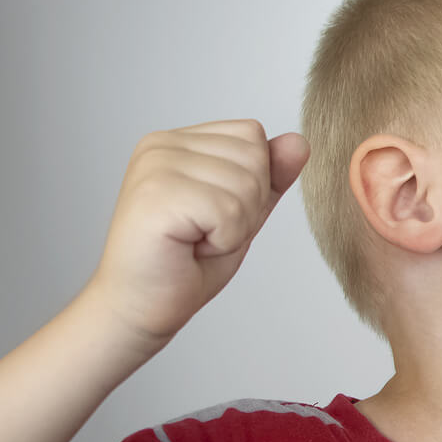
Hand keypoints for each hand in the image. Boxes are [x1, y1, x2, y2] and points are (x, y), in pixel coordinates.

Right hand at [83, 120, 308, 348]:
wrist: (142, 307)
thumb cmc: (186, 263)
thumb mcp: (243, 213)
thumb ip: (270, 176)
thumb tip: (299, 141)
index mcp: (177, 142)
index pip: (251, 134)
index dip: (253, 185)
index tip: (213, 214)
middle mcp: (161, 145)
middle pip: (254, 156)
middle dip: (247, 206)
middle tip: (204, 232)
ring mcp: (155, 166)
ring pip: (247, 184)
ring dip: (234, 227)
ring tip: (195, 239)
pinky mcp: (156, 194)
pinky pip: (230, 210)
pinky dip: (223, 240)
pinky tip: (189, 247)